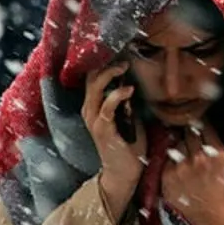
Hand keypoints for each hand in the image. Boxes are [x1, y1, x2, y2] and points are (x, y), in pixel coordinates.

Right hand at [82, 62, 146, 218]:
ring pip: (95, 88)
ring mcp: (94, 120)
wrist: (124, 173)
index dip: (103, 62)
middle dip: (105, 63)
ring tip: (124, 67)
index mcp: (93, 106)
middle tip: (123, 55)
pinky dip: (117, 95)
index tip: (119, 51)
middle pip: (90, 77)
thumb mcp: (129, 118)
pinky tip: (129, 90)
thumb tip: (134, 83)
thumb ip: (128, 102)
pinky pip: (107, 106)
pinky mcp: (103, 129)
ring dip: (110, 74)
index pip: (92, 78)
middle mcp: (89, 110)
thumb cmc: (129, 146)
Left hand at [161, 123, 223, 224]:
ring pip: (176, 142)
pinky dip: (171, 161)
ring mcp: (182, 166)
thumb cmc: (217, 191)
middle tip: (191, 142)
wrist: (208, 219)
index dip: (201, 125)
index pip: (205, 125)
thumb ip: (211, 145)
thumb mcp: (222, 165)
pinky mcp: (167, 174)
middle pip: (189, 130)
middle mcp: (199, 157)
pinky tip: (179, 172)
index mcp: (217, 153)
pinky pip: (167, 158)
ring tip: (186, 160)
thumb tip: (196, 126)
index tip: (199, 126)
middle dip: (189, 134)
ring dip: (179, 146)